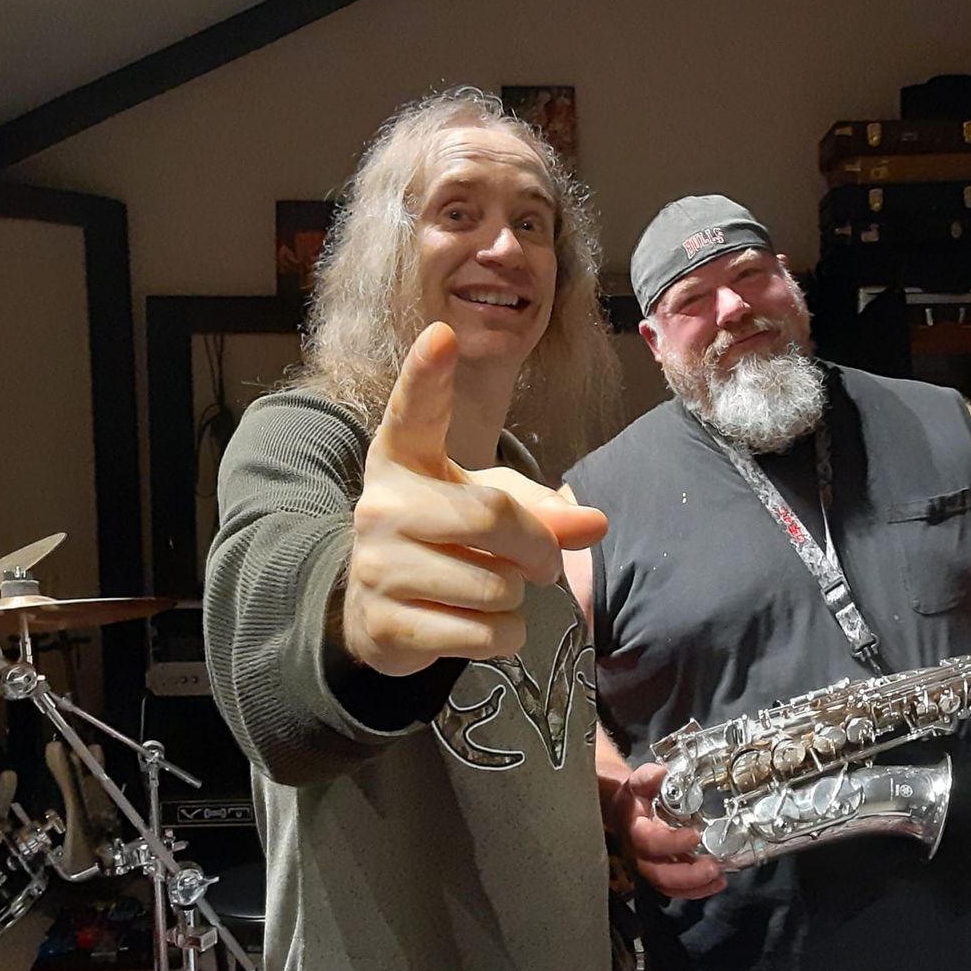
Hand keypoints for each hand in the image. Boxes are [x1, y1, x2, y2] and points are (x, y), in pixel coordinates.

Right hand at [342, 322, 607, 676]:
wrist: (380, 613)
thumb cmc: (446, 541)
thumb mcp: (489, 509)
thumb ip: (543, 510)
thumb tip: (595, 523)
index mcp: (403, 459)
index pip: (415, 411)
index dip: (427, 374)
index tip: (442, 335)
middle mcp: (380, 505)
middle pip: (490, 516)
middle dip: (538, 548)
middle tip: (544, 563)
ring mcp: (375, 566)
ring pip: (494, 585)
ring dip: (516, 598)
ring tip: (490, 591)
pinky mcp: (386, 623)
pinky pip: (483, 633)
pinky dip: (504, 635)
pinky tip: (477, 625)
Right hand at [600, 763, 725, 899]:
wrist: (625, 811)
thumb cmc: (635, 797)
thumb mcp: (638, 782)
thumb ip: (647, 777)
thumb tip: (659, 773)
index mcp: (633, 829)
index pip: (648, 841)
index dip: (671, 842)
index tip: (694, 835)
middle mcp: (638, 854)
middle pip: (658, 874)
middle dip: (688, 875)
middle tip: (713, 867)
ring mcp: (649, 867)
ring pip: (668, 886)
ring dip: (696, 885)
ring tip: (719, 877)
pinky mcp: (661, 873)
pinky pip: (676, 889)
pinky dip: (697, 889)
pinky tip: (716, 882)